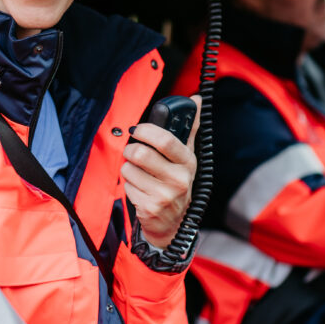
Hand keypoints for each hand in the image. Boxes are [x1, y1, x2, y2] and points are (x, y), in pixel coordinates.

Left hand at [121, 95, 200, 248]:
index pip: (166, 140)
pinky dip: (129, 186)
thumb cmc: (177, 183)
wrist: (174, 224)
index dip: (147, 131)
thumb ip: (189, 128)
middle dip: (130, 151)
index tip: (138, 129)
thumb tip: (197, 99)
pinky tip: (140, 190)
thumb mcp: (186, 158)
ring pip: (130, 170)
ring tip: (140, 174)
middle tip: (133, 152)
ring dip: (129, 170)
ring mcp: (164, 196)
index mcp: (188, 162)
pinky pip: (127, 187)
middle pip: (141, 154)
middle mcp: (179, 180)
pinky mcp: (149, 208)